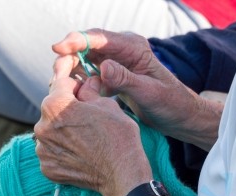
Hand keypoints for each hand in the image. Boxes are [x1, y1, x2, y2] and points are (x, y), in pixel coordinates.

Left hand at [34, 75, 151, 195]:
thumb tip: (86, 83)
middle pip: (53, 110)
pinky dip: (63, 152)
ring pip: (51, 132)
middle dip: (68, 110)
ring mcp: (43, 150)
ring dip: (63, 132)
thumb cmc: (119, 137)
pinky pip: (52, 153)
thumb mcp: (108, 105)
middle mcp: (42, 127)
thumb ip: (90, 91)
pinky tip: (80, 154)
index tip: (83, 89)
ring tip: (85, 139)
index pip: (61, 84)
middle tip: (88, 119)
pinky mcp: (47, 168)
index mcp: (55, 105)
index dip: (75, 83)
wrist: (123, 175)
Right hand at [52, 30, 220, 149]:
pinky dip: (83, 84)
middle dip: (69, 58)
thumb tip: (103, 68)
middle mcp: (123, 51)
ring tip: (62, 87)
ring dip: (73, 73)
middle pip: (88, 48)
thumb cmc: (170, 103)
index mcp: (134, 47)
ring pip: (87, 63)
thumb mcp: (149, 92)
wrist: (180, 116)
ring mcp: (118, 64)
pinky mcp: (115, 78)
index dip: (76, 41)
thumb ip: (126, 80)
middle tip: (56, 75)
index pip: (99, 38)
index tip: (58, 48)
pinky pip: (92, 77)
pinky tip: (76, 96)